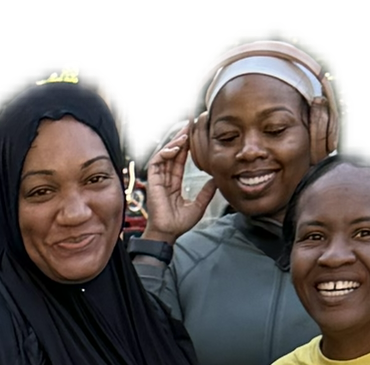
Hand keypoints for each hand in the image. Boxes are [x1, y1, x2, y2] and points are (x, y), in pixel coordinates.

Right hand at [142, 126, 217, 241]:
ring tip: (185, 134)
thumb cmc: (179, 224)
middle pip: (172, 154)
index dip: (186, 148)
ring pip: (164, 155)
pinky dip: (165, 153)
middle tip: (190, 126)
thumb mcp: (199, 206)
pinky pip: (157, 162)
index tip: (194, 136)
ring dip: (174, 143)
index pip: (179, 161)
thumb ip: (206, 193)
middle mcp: (164, 179)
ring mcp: (157, 180)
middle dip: (180, 139)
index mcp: (173, 184)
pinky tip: (175, 148)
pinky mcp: (152, 181)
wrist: (168, 233)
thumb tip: (216, 180)